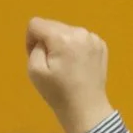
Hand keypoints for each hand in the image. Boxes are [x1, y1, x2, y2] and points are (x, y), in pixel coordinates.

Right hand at [25, 17, 112, 132]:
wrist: (86, 109)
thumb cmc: (58, 93)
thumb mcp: (34, 71)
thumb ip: (35, 47)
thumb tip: (44, 40)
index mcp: (62, 37)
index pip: (36, 24)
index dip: (30, 40)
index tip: (36, 56)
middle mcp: (80, 32)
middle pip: (53, 26)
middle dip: (47, 41)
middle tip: (52, 64)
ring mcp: (93, 38)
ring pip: (67, 31)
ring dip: (62, 44)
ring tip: (66, 66)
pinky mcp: (101, 45)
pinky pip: (80, 38)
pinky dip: (76, 48)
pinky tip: (78, 65)